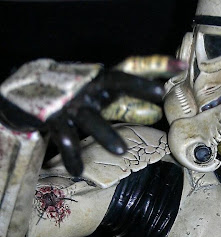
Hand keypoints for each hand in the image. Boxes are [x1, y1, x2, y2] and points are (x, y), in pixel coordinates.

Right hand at [0, 58, 184, 175]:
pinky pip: (65, 140)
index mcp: (100, 81)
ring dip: (106, 133)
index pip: (129, 72)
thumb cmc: (75, 96)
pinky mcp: (52, 121)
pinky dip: (72, 155)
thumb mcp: (100, 95)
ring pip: (91, 118)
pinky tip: (78, 169)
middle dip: (137, 87)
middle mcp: (88, 88)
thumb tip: (160, 110)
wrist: (25, 95)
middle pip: (115, 84)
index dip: (153, 68)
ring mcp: (70, 104)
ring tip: (122, 151)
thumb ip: (128, 101)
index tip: (180, 66)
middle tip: (160, 92)